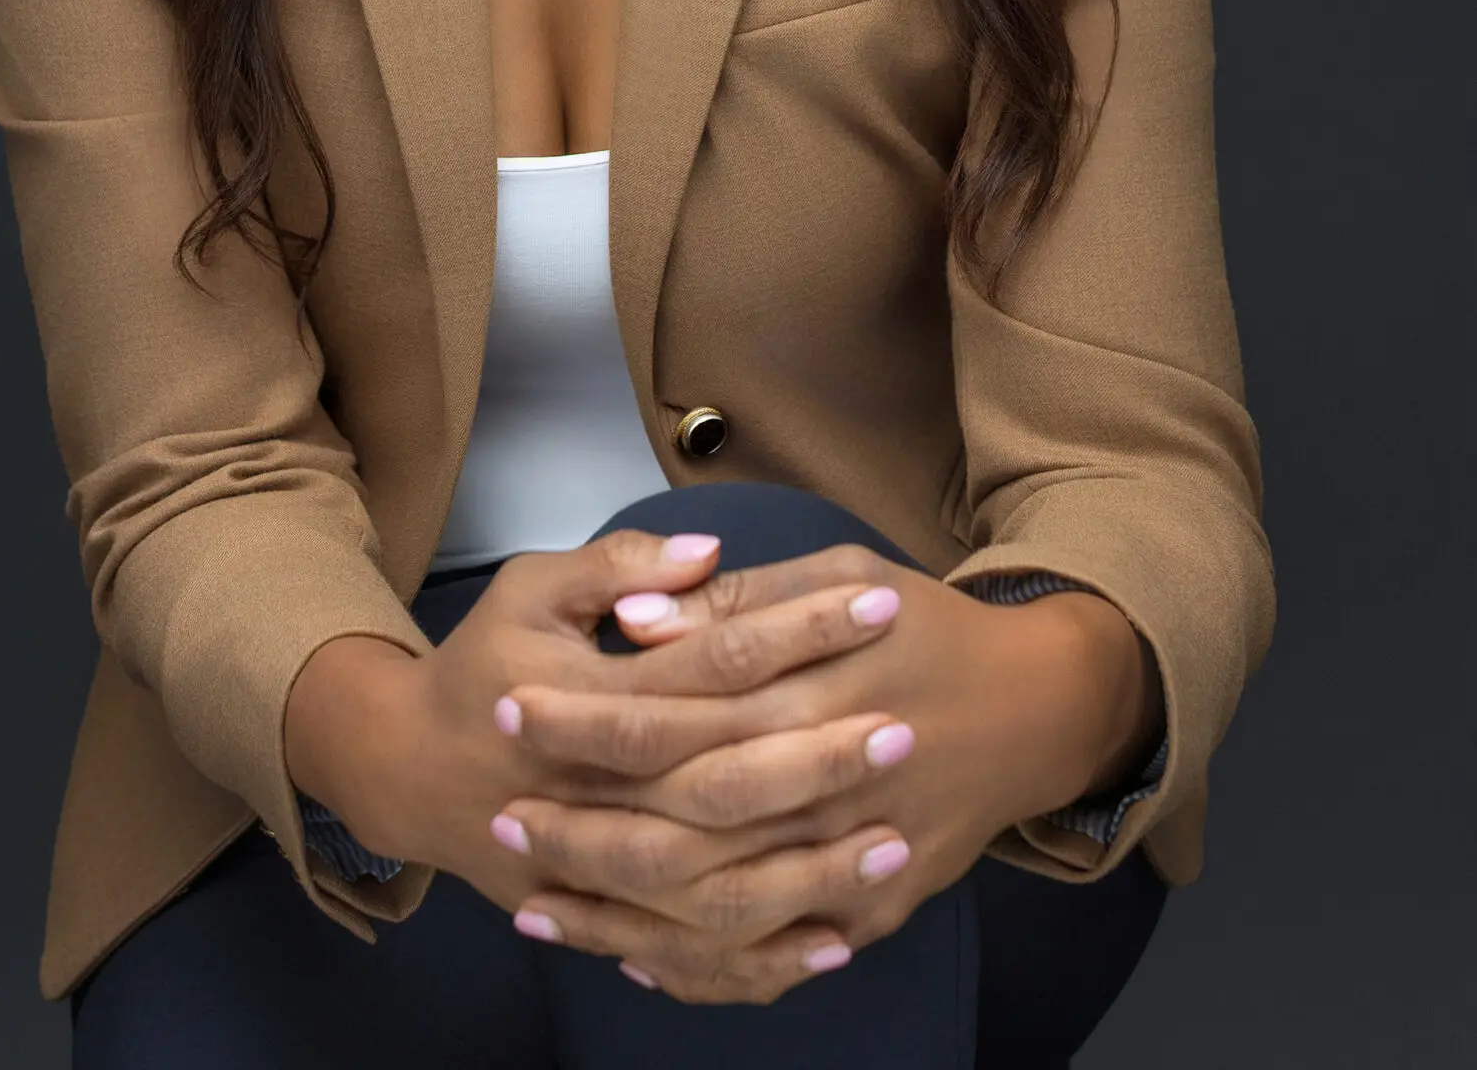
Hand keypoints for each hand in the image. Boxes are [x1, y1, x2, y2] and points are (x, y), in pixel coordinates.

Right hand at [284, 530, 909, 942]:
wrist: (406, 770)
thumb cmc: (484, 664)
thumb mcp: (531, 589)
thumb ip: (619, 568)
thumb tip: (709, 549)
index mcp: (584, 695)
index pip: (714, 659)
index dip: (799, 630)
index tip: (879, 605)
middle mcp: (594, 788)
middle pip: (726, 779)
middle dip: (822, 755)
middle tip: (907, 725)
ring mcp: (597, 867)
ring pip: (719, 884)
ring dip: (811, 865)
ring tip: (895, 835)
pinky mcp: (604, 919)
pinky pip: (696, 956)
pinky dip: (768, 954)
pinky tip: (839, 933)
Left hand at [497, 543, 1157, 1003]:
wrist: (1037, 709)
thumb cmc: (926, 626)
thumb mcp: (844, 574)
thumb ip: (737, 603)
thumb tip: (633, 623)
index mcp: (819, 687)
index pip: (679, 710)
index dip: (588, 716)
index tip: (510, 709)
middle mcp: (836, 782)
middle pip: (686, 818)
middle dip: (584, 824)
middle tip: (502, 819)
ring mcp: (856, 860)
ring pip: (716, 904)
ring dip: (617, 907)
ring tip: (533, 896)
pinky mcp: (871, 913)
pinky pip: (769, 957)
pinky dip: (691, 965)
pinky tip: (621, 953)